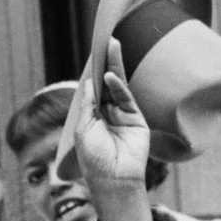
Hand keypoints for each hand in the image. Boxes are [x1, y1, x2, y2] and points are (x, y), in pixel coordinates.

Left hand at [59, 48, 156, 220]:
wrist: (113, 180)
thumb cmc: (94, 159)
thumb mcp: (84, 129)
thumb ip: (88, 105)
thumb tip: (91, 82)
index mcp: (94, 116)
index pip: (95, 88)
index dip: (94, 71)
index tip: (94, 52)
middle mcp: (109, 113)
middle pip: (108, 82)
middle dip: (107, 62)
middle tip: (108, 40)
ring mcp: (124, 116)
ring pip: (119, 86)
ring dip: (114, 66)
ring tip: (112, 46)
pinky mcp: (137, 120)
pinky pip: (127, 99)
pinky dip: (119, 87)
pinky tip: (110, 76)